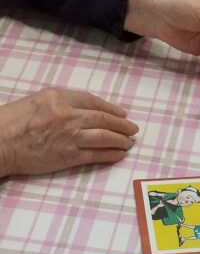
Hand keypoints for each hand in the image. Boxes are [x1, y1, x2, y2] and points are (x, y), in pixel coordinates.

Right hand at [0, 88, 137, 175]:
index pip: (93, 102)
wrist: (2, 142)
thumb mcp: (38, 100)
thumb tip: (84, 109)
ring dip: (120, 140)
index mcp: (60, 97)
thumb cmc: (14, 120)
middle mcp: (69, 115)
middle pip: (103, 119)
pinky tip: (119, 154)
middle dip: (121, 125)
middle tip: (133, 129)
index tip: (121, 114)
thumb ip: (62, 101)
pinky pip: (96, 155)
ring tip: (129, 142)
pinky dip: (110, 154)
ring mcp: (70, 137)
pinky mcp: (69, 156)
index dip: (111, 108)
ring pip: (104, 137)